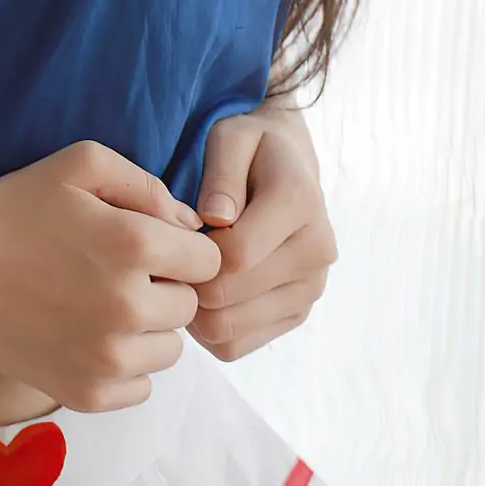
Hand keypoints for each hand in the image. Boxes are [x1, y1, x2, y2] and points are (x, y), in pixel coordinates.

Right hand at [0, 141, 221, 410]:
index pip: (208, 261)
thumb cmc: (15, 208)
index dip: (182, 250)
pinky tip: (90, 340)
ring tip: (102, 308)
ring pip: (169, 351)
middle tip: (117, 276)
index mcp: (135, 245)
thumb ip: (149, 186)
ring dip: (148, 331)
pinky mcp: (85, 392)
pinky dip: (124, 368)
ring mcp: (107, 357)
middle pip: (189, 306)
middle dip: (164, 288)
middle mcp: (129, 306)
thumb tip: (192, 227)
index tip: (150, 247)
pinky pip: (140, 388)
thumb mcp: (82, 165)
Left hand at [190, 97, 336, 359]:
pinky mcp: (297, 314)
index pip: (235, 254)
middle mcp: (317, 250)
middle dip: (187, 282)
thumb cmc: (251, 149)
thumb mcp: (231, 138)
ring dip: (192, 310)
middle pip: (227, 298)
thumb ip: (222, 173)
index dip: (189, 253)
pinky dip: (206, 329)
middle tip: (167, 260)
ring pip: (228, 331)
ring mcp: (311, 288)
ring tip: (184, 275)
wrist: (290, 167)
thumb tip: (217, 216)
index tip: (170, 235)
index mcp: (301, 202)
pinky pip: (235, 347)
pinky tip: (201, 295)